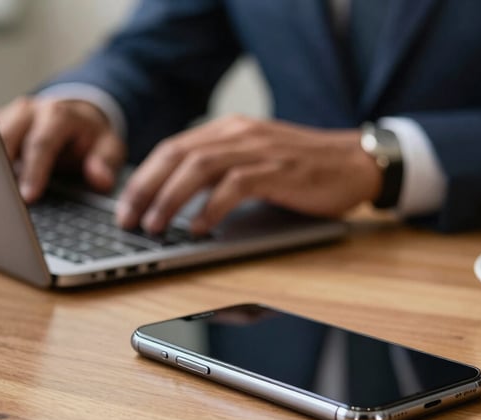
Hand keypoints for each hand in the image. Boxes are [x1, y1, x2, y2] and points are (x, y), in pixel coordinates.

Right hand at [0, 97, 125, 201]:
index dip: (34, 171)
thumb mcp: (110, 148)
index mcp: (59, 114)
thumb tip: (101, 179)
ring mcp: (10, 115)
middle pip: (7, 138)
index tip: (28, 197)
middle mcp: (30, 110)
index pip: (41, 143)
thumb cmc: (92, 138)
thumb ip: (106, 163)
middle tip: (4, 199)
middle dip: (3, 168)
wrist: (79, 119)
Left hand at [116, 115, 381, 233]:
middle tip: (128, 219)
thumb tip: (180, 200)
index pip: (173, 148)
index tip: (125, 206)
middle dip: (146, 188)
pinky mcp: (279, 171)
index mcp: (230, 130)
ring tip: (155, 225)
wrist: (355, 162)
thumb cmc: (305, 168)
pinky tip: (200, 228)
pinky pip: (235, 185)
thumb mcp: (256, 160)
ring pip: (200, 167)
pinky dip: (212, 207)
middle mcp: (239, 133)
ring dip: (171, 198)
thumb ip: (222, 170)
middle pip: (177, 155)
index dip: (143, 177)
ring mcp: (260, 150)